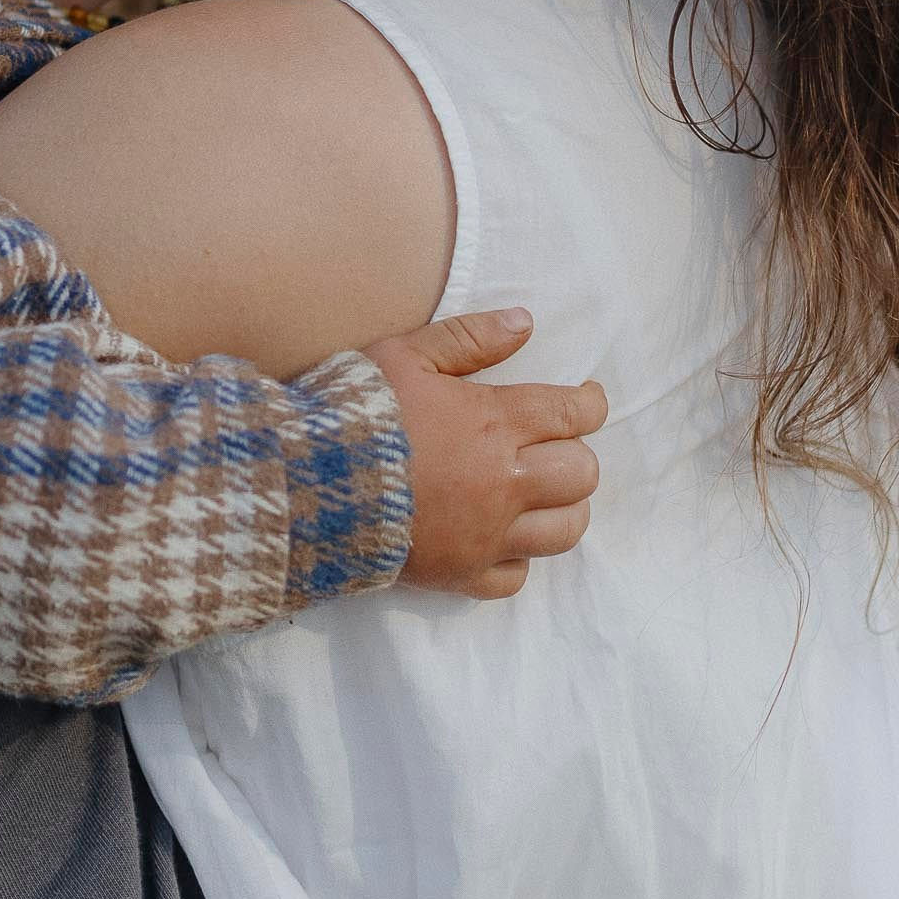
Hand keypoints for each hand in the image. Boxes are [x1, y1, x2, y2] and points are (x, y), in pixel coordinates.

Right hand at [370, 309, 604, 598]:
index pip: (575, 414)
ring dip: (563, 507)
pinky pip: (517, 577)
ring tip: (539, 492)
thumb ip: (470, 338)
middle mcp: (505, 482)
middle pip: (582, 474)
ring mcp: (487, 535)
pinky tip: (500, 537)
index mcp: (496, 422)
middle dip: (576, 454)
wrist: (308, 485)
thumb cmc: (357, 412)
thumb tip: (526, 322)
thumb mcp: (407, 355)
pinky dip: (517, 557)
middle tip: (553, 445)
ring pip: (565, 530)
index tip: (586, 400)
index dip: (590, 404)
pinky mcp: (463, 575)